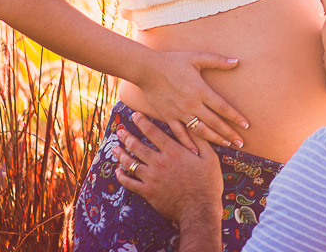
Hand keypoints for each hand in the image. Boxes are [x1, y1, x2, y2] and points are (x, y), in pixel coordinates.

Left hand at [114, 112, 222, 226]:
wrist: (199, 210)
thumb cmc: (207, 183)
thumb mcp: (210, 157)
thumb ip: (200, 140)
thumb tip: (194, 124)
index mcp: (173, 152)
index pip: (154, 132)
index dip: (142, 122)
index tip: (135, 115)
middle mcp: (159, 162)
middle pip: (138, 146)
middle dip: (127, 136)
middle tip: (119, 130)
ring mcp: (152, 178)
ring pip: (131, 163)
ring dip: (121, 154)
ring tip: (115, 148)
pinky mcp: (148, 192)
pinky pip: (130, 183)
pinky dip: (122, 177)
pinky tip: (118, 172)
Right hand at [137, 49, 250, 151]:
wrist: (147, 69)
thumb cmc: (173, 61)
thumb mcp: (197, 57)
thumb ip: (218, 61)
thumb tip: (237, 62)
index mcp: (201, 91)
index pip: (223, 108)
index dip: (236, 118)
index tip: (247, 126)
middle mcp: (192, 104)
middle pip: (215, 123)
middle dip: (229, 134)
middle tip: (241, 143)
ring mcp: (180, 113)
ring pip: (200, 131)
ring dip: (214, 139)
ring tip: (226, 145)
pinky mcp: (168, 117)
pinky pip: (180, 134)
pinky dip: (188, 143)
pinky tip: (196, 152)